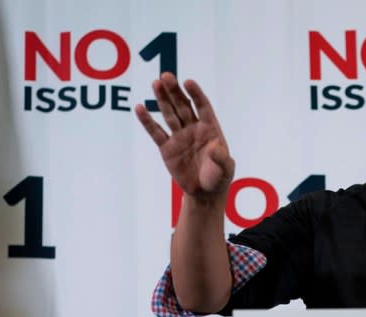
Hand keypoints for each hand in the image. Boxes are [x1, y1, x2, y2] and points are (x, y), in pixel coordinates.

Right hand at [135, 73, 234, 202]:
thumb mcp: (225, 170)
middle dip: (175, 91)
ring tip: (155, 83)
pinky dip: (148, 121)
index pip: (203, 107)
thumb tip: (216, 147)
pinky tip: (140, 108)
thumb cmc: (219, 178)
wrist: (204, 192)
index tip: (188, 82)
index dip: (196, 94)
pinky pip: (156, 132)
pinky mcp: (167, 148)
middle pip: (183, 106)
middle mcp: (194, 129)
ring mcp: (179, 137)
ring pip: (169, 114)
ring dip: (162, 99)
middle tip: (166, 76)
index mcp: (210, 129)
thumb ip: (222, 158)